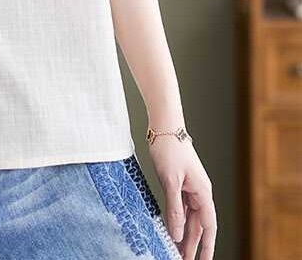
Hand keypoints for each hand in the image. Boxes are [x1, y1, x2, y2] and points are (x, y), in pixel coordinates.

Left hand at [148, 136, 216, 259]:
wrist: (164, 126)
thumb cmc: (169, 149)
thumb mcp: (170, 181)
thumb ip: (174, 209)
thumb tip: (178, 234)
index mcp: (203, 192)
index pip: (208, 226)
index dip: (206, 246)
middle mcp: (199, 192)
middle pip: (198, 225)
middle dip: (192, 245)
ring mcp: (189, 187)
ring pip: (188, 217)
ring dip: (183, 234)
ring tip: (176, 251)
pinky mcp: (179, 183)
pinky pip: (180, 207)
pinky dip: (176, 219)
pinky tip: (171, 230)